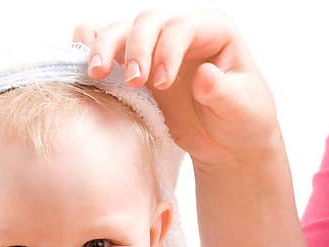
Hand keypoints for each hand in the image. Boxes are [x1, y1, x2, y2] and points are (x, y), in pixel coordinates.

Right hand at [74, 9, 280, 168]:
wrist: (228, 143)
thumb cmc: (243, 120)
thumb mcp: (244, 109)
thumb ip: (225, 92)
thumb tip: (203, 76)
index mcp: (214, 30)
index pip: (182, 26)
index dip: (167, 49)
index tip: (162, 83)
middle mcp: (181, 32)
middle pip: (148, 22)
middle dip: (135, 48)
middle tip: (134, 83)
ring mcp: (156, 48)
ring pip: (122, 30)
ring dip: (105, 48)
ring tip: (97, 74)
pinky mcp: (136, 68)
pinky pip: (107, 47)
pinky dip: (91, 51)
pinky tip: (85, 67)